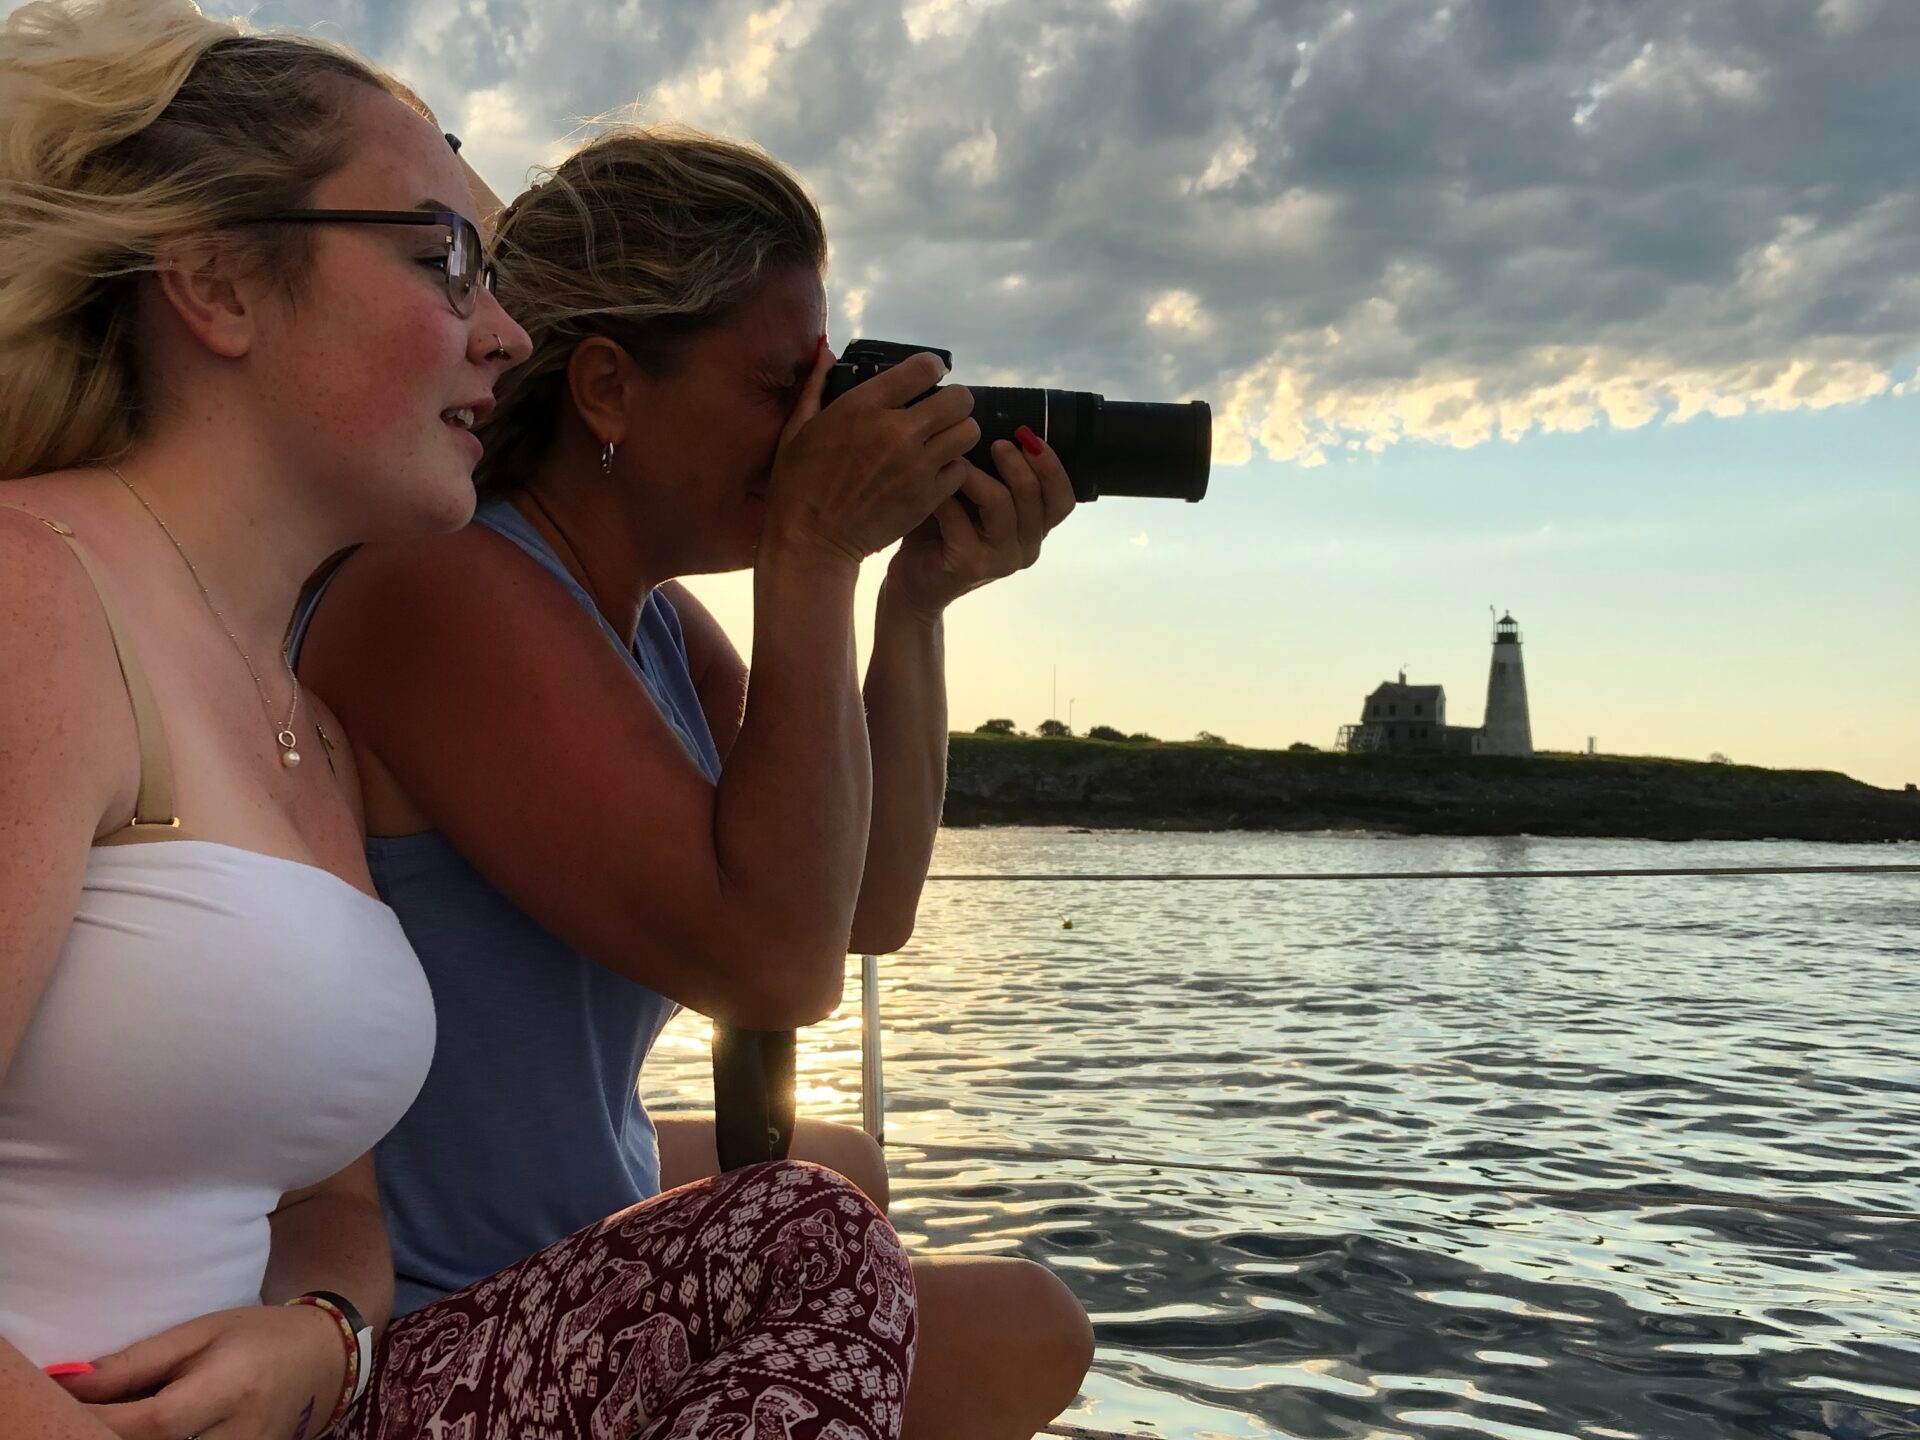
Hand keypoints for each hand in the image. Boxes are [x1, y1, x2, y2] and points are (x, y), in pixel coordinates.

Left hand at [55, 1305, 345, 1439]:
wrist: (321, 1360)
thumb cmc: (256, 1336)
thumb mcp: (198, 1333)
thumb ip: (134, 1364)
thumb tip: (66, 1383)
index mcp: (233, 1386)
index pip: (154, 1423)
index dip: (99, 1422)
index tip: (60, 1406)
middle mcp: (241, 1434)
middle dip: (107, 1438)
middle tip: (80, 1419)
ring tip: (118, 1422)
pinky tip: (148, 1433)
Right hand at [764, 343, 979, 566]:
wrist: (811, 541)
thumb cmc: (798, 483)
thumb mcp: (797, 427)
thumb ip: (816, 384)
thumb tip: (825, 350)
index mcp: (864, 405)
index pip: (926, 367)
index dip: (930, 369)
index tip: (925, 380)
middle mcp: (897, 431)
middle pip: (960, 399)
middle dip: (953, 403)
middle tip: (939, 414)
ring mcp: (916, 466)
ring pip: (968, 432)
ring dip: (957, 434)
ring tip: (940, 443)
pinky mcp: (927, 497)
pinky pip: (961, 469)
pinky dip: (952, 469)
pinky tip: (933, 473)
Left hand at [884, 426, 1076, 618]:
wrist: (914, 581)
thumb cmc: (944, 529)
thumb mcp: (974, 496)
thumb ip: (991, 469)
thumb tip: (993, 418)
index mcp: (1035, 528)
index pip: (1062, 500)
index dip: (1052, 467)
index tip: (1030, 437)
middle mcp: (1026, 547)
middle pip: (1035, 498)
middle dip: (1016, 464)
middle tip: (995, 442)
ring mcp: (1001, 560)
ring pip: (1001, 505)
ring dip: (977, 476)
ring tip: (956, 459)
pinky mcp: (971, 566)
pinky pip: (962, 521)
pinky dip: (946, 498)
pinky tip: (931, 489)